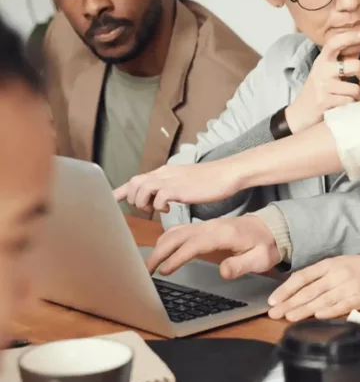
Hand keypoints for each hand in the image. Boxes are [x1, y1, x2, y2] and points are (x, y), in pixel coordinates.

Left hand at [114, 157, 241, 213]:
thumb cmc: (209, 180)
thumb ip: (170, 187)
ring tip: (157, 209)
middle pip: (133, 183)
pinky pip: (158, 198)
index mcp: (164, 172)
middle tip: (147, 209)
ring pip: (142, 189)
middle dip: (134, 199)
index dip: (120, 191)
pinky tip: (169, 209)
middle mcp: (163, 174)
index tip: (110, 200)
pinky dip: (159, 206)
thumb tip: (161, 197)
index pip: (135, 180)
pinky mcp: (179, 189)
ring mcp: (170, 180)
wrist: (226, 174)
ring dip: (144, 203)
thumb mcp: (184, 181)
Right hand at [146, 215, 278, 277]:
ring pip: (176, 231)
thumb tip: (222, 272)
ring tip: (149, 265)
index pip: (194, 244)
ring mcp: (206, 225)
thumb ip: (242, 265)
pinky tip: (160, 251)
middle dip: (160, 252)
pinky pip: (180, 231)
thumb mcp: (261, 258)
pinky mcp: (204, 228)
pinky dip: (166, 240)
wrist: (272, 229)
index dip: (177, 257)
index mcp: (223, 233)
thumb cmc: (266, 245)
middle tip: (146, 271)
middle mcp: (211, 226)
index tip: (165, 271)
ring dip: (160, 246)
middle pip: (178, 235)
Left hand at [268, 249, 359, 321]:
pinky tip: (317, 316)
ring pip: (322, 299)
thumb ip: (319, 276)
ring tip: (289, 317)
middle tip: (274, 313)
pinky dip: (329, 311)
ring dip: (304, 309)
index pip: (302, 277)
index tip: (272, 300)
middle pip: (309, 290)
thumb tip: (296, 289)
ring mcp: (348, 286)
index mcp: (329, 265)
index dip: (286, 289)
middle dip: (289, 303)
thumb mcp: (338, 264)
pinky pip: (342, 305)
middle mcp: (336, 274)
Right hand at [285, 30, 359, 133]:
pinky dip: (353, 106)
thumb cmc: (318, 93)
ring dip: (359, 97)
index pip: (335, 43)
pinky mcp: (324, 101)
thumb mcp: (325, 74)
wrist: (299, 114)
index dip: (351, 37)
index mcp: (322, 61)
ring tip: (354, 99)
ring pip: (355, 89)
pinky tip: (348, 107)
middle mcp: (321, 70)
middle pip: (355, 65)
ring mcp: (322, 86)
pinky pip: (350, 102)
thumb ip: (341, 63)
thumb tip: (358, 50)